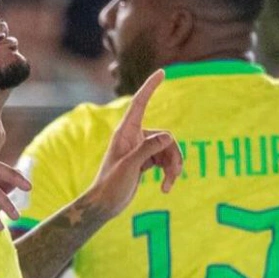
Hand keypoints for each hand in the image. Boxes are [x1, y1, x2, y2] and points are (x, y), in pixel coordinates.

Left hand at [86, 69, 181, 217]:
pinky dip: (168, 172)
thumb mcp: (130, 166)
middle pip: (165, 137)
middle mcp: (133, 137)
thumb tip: (168, 137)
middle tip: (174, 174)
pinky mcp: (145, 161)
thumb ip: (148, 149)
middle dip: (173, 155)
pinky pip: (164, 160)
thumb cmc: (111, 184)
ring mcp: (140, 149)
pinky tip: (166, 188)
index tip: (162, 72)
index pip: (140, 104)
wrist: (104, 205)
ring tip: (169, 185)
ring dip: (173, 167)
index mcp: (125, 132)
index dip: (150, 87)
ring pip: (168, 150)